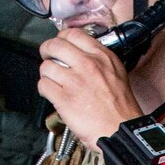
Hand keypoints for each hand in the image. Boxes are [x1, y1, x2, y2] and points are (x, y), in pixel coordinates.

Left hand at [37, 27, 142, 150]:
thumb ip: (99, 60)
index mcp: (101, 57)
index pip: (73, 34)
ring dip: (46, 73)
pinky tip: (51, 93)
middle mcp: (88, 65)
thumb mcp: (117, 73)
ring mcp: (74, 81)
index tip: (60, 43)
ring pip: (46, 66)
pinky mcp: (64, 99)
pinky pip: (43, 86)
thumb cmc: (121, 109)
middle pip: (55, 45)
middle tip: (47, 56)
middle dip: (47, 50)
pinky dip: (44, 89)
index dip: (61, 37)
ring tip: (52, 80)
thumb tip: (81, 54)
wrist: (120, 131)